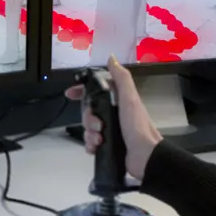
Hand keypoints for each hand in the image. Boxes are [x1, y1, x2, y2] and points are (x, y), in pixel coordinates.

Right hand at [65, 55, 162, 180]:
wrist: (145, 156)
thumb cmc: (138, 126)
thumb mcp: (130, 98)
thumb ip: (121, 78)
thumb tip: (112, 58)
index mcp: (119, 101)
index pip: (96, 91)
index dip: (82, 91)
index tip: (71, 94)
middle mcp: (113, 114)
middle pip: (89, 111)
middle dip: (89, 119)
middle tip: (98, 125)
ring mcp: (110, 130)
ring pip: (88, 128)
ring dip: (90, 134)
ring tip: (99, 139)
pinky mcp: (107, 145)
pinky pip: (90, 142)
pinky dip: (90, 145)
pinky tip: (95, 147)